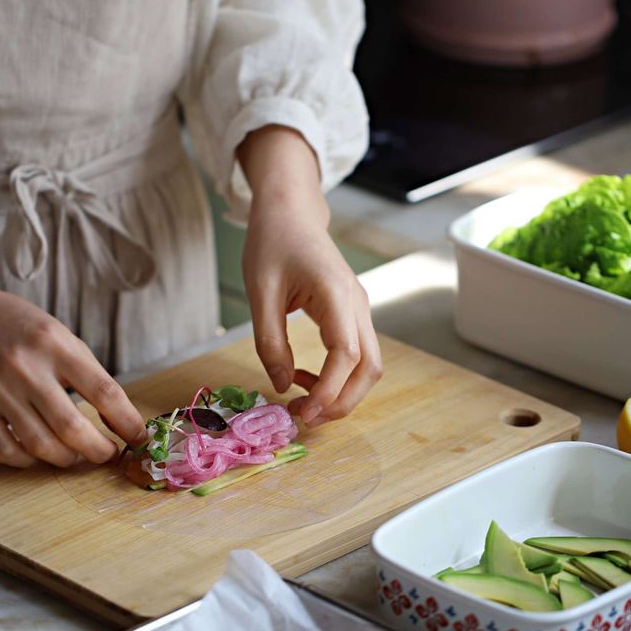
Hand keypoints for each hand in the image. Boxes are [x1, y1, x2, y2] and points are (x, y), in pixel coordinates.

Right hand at [0, 245, 146, 466]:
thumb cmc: (22, 330)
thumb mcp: (63, 338)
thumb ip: (90, 375)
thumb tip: (119, 421)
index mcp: (56, 346)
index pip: (104, 392)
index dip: (127, 422)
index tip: (139, 438)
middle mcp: (26, 369)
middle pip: (72, 428)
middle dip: (99, 451)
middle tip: (110, 454)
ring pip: (41, 446)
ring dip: (68, 459)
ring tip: (78, 455)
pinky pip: (7, 452)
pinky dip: (31, 461)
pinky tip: (42, 454)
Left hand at [237, 126, 382, 425]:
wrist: (291, 212)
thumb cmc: (272, 243)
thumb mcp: (259, 291)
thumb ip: (270, 341)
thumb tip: (282, 386)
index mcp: (335, 293)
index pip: (346, 354)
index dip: (329, 390)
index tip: (303, 411)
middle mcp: (358, 304)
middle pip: (370, 367)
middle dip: (343, 402)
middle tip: (305, 418)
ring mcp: (360, 309)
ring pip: (369, 365)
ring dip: (343, 393)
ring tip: (304, 403)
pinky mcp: (353, 314)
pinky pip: (357, 355)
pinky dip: (339, 377)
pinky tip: (306, 378)